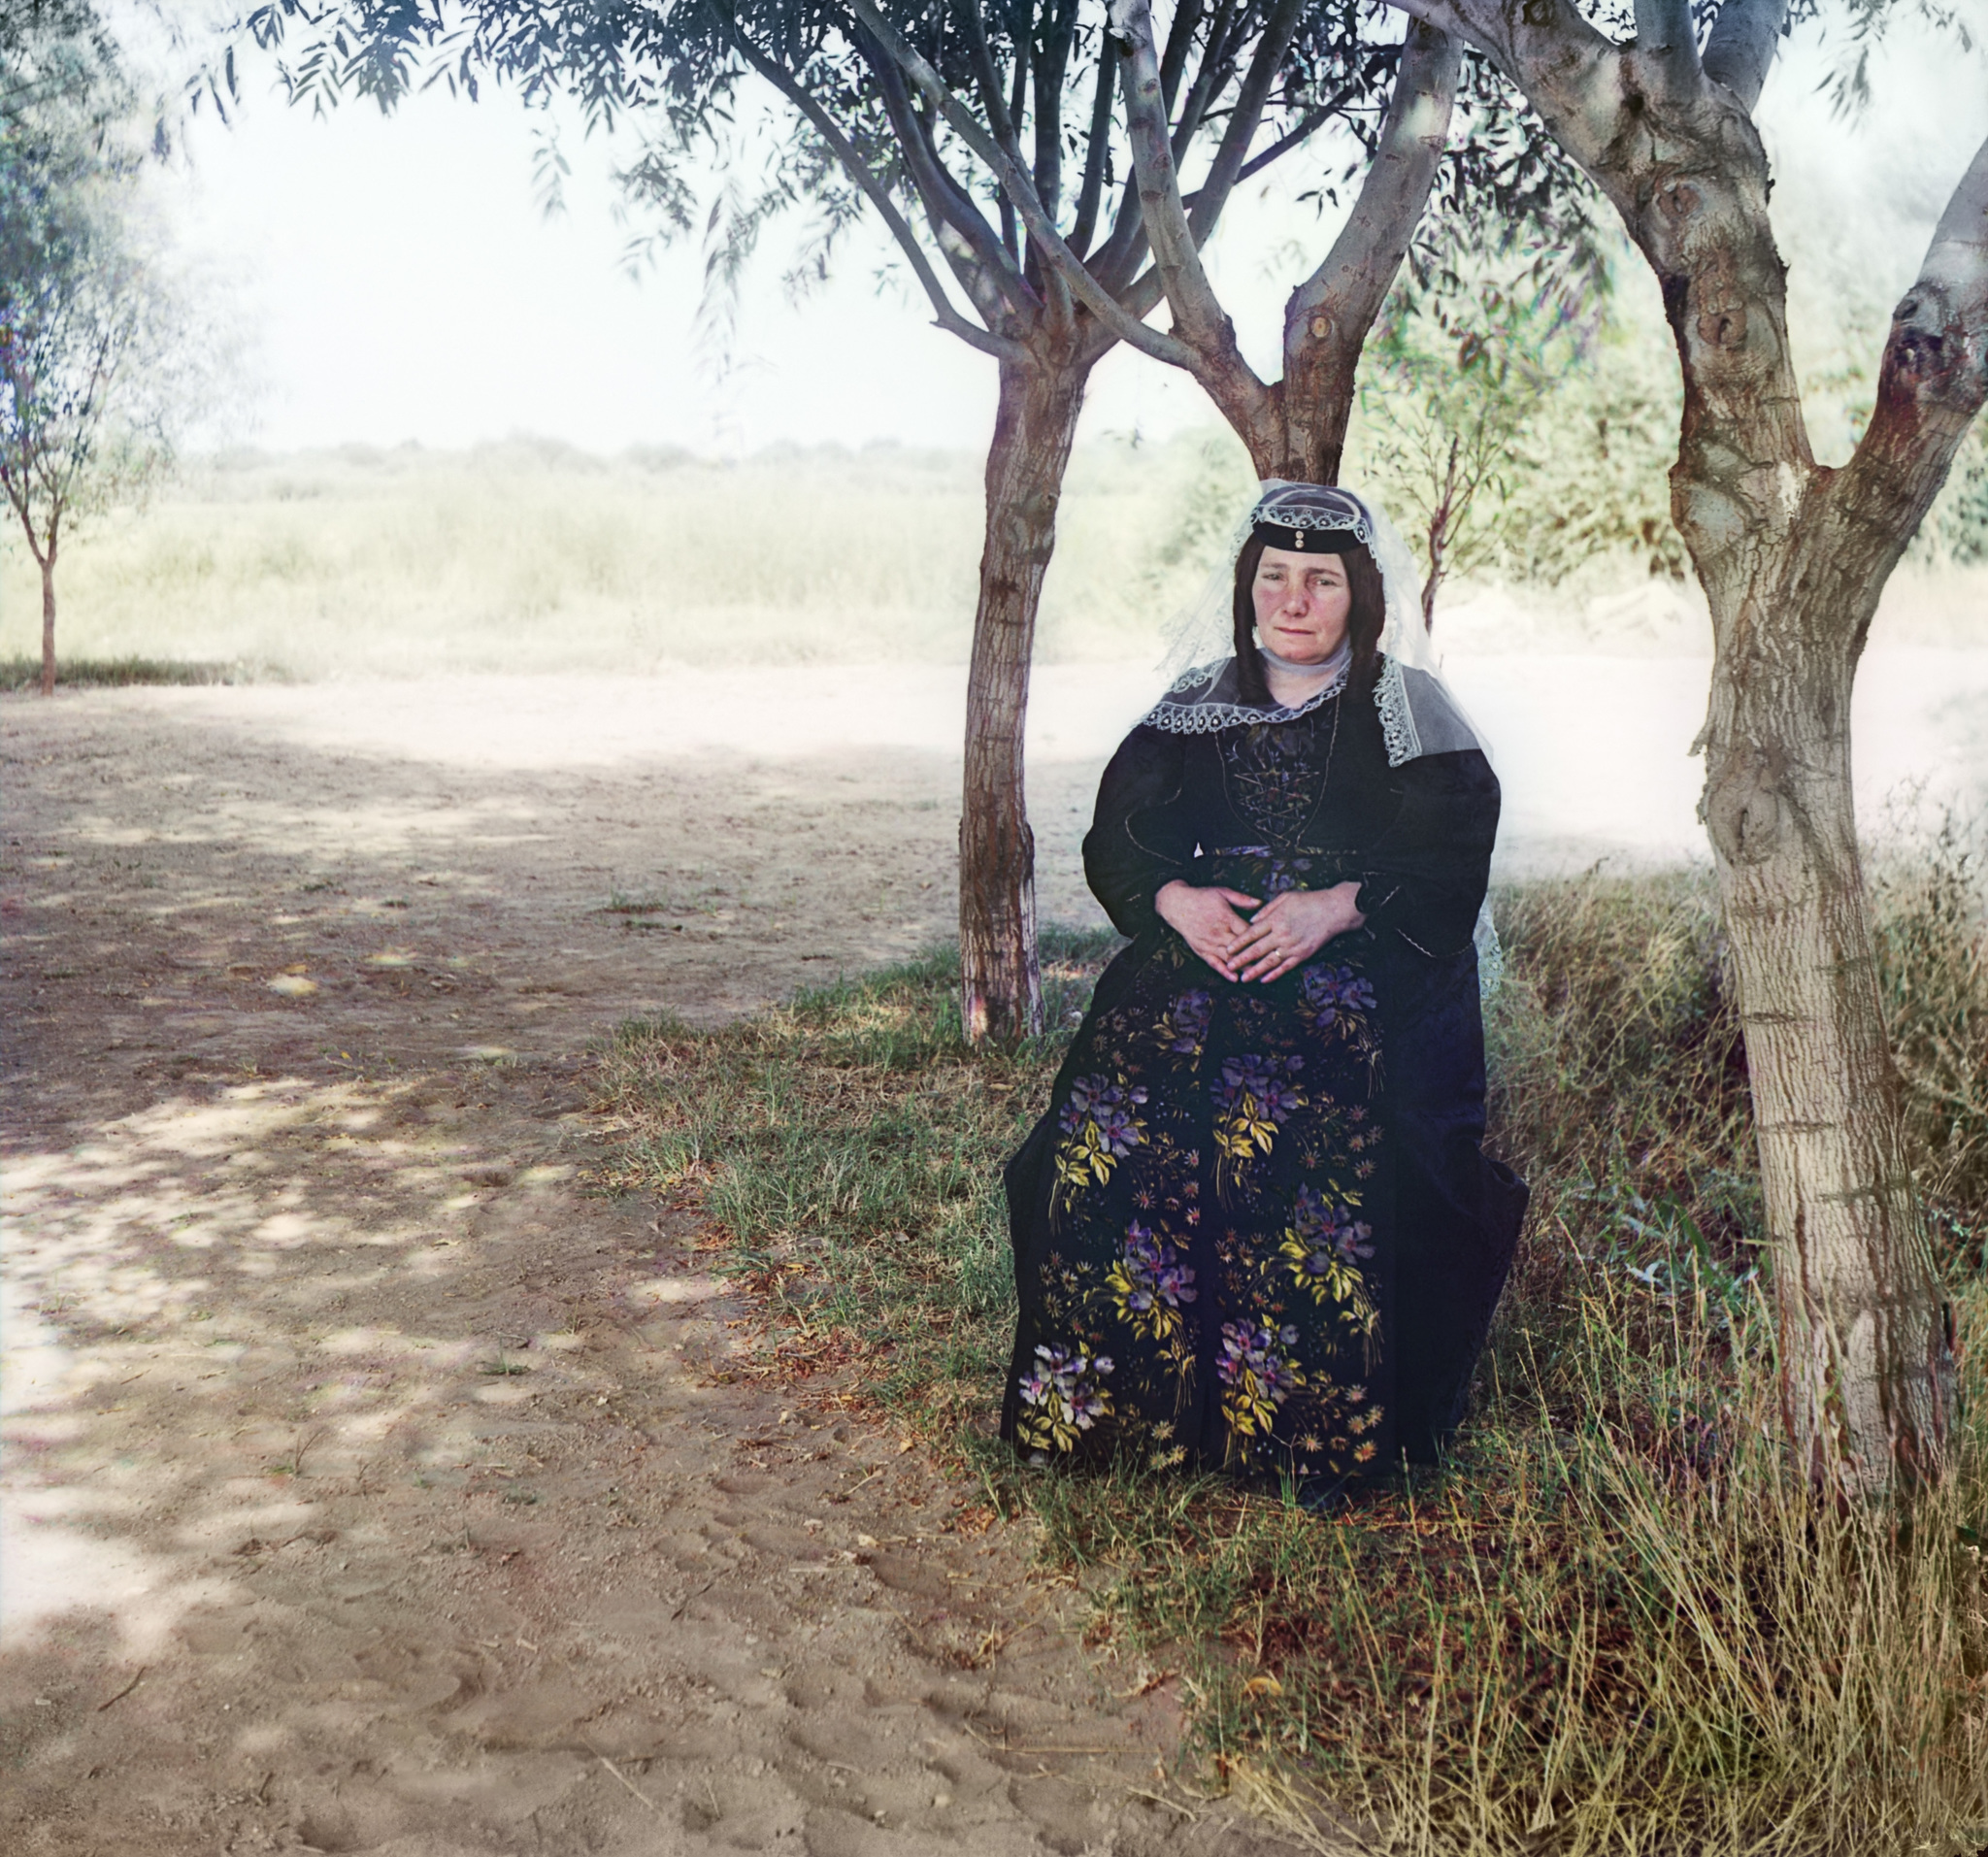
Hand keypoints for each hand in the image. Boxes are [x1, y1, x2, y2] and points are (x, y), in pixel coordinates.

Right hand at [1154, 880, 1261, 982]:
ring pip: (1229, 958)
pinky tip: (1234, 978)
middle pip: (1240, 948)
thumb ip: (1242, 899)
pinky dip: (1224, 972)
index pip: (1247, 931)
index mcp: (1226, 918)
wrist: (1176, 905)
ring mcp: (1209, 943)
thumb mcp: (1222, 892)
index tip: (1271, 943)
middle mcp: (1218, 933)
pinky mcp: (1201, 950)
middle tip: (1270, 963)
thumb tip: (1260, 903)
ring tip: (1257, 974)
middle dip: (1255, 956)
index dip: (1260, 938)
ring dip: (1243, 967)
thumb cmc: (1201, 897)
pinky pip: (1214, 963)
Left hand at [1229, 882, 1365, 983]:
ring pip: (1269, 962)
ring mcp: (1292, 946)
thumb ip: (1267, 909)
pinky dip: (1274, 974)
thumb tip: (1252, 920)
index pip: (1251, 933)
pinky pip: (1285, 967)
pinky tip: (1264, 980)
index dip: (1238, 943)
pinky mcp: (1302, 954)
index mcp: (1276, 919)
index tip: (1227, 949)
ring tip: (1243, 978)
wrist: (1334, 911)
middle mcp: (1282, 934)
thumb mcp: (1285, 898)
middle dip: (1241, 959)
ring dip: (1254, 971)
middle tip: (1229, 966)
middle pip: (1257, 949)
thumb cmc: (1310, 901)